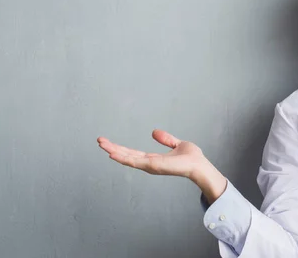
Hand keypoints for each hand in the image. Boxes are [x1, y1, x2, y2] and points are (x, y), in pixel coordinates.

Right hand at [98, 129, 226, 202]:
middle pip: (126, 156)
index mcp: (153, 158)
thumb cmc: (192, 158)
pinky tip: (112, 153)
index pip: (133, 153)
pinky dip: (122, 158)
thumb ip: (166, 139)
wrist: (199, 165)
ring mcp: (149, 166)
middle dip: (112, 148)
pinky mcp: (152, 166)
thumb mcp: (177, 144)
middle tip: (99, 141)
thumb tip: (154, 132)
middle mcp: (149, 163)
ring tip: (101, 144)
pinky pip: (134, 162)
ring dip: (113, 150)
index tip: (109, 142)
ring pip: (127, 158)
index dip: (120, 148)